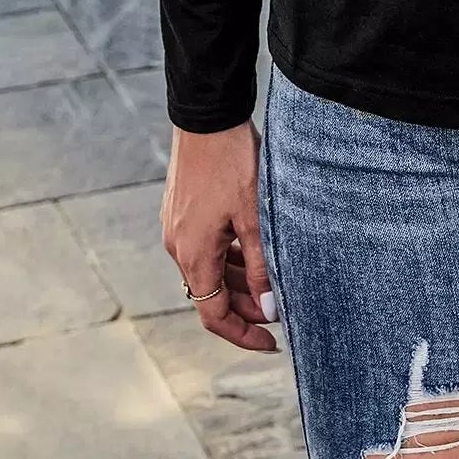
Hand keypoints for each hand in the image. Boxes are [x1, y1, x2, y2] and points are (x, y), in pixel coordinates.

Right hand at [160, 117, 280, 349]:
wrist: (207, 115)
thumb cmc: (231, 162)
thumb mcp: (254, 217)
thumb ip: (261, 266)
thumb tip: (267, 310)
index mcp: (193, 255)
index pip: (213, 315)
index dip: (242, 334)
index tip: (270, 342)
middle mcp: (178, 246)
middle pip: (211, 293)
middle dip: (246, 307)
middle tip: (280, 310)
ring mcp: (178, 227)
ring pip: (210, 269)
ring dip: (239, 280)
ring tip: (273, 280)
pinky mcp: (182, 210)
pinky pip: (206, 246)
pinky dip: (229, 256)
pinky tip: (254, 249)